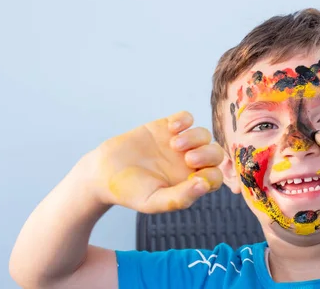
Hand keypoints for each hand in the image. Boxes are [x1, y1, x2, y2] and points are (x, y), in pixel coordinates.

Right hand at [87, 111, 223, 213]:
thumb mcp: (153, 201)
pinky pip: (187, 117)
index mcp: (191, 182)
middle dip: (207, 154)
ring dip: (194, 137)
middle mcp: (190, 163)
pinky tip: (170, 129)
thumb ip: (180, 198)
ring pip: (204, 134)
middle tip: (188, 159)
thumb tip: (204, 185)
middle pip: (215, 154)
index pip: (215, 177)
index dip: (212, 176)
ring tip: (174, 144)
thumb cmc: (130, 191)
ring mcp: (180, 143)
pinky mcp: (166, 127)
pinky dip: (184, 120)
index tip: (196, 178)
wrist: (104, 172)